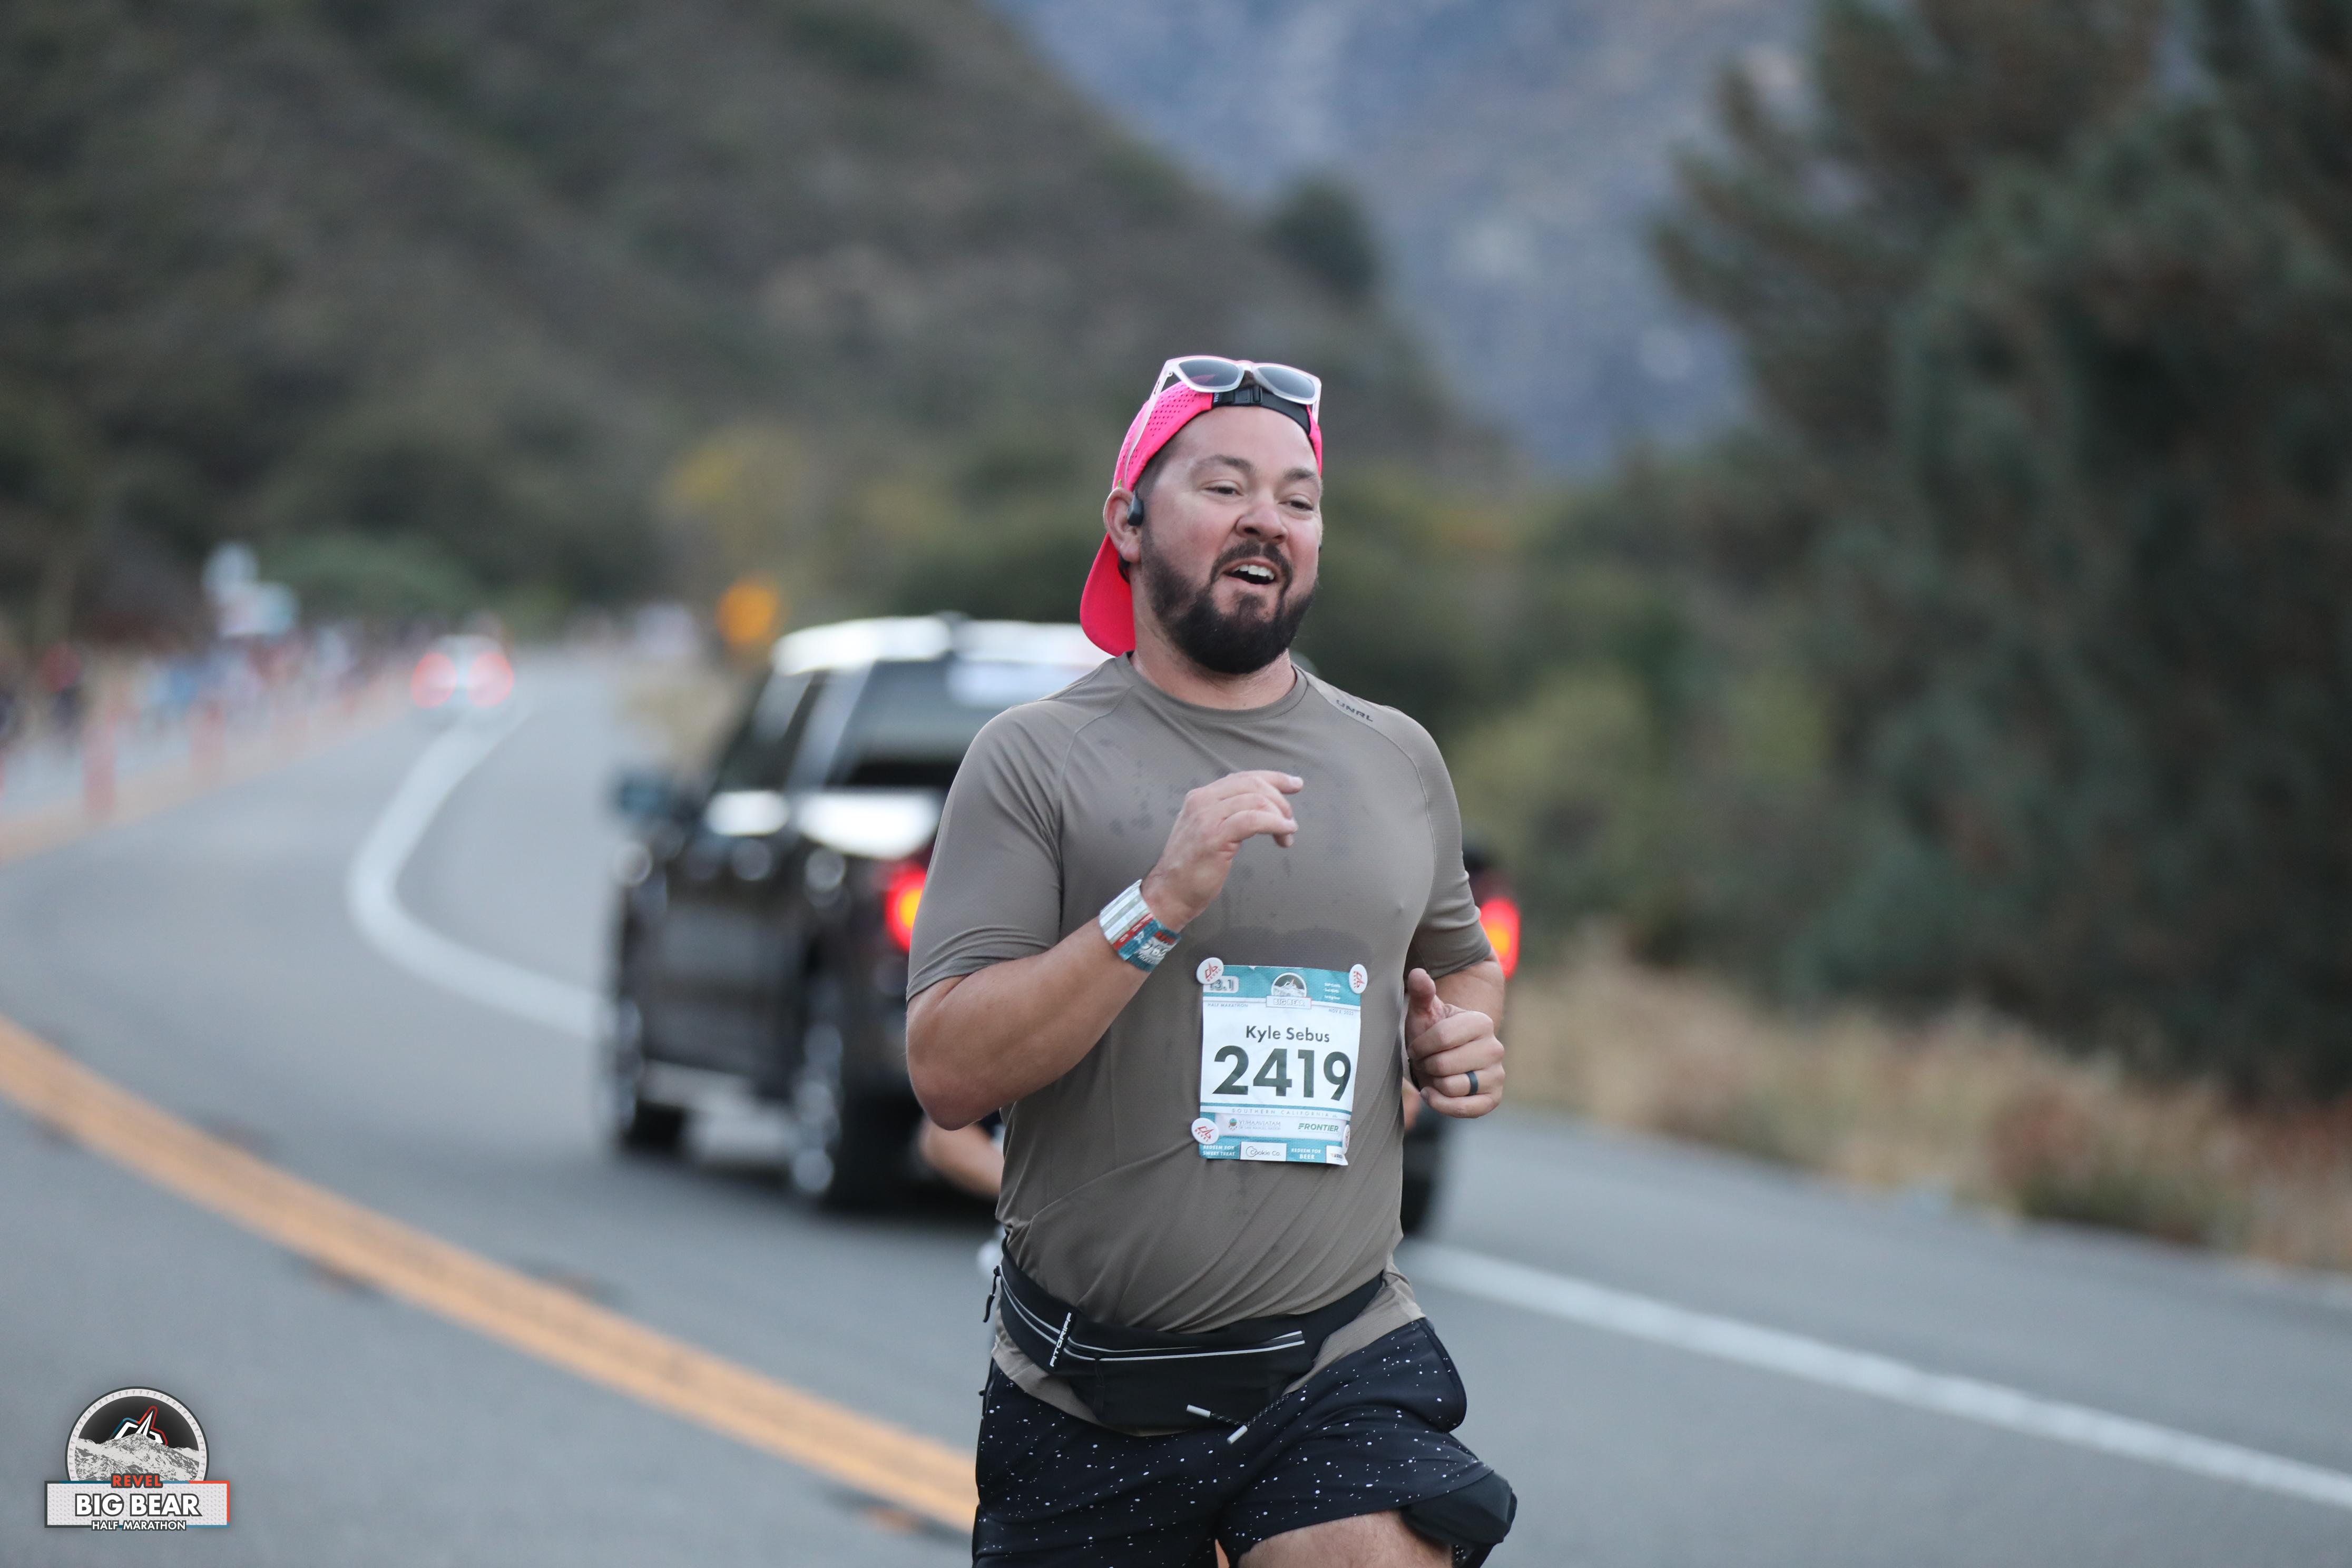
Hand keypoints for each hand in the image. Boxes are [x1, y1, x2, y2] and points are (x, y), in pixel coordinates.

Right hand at [1139, 770, 1301, 928]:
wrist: (1169, 893)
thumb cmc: (1192, 867)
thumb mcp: (1207, 830)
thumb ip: (1226, 814)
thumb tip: (1260, 806)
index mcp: (1201, 797)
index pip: (1243, 777)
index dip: (1273, 778)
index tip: (1294, 784)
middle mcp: (1202, 801)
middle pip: (1252, 784)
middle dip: (1279, 799)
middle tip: (1290, 820)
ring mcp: (1206, 818)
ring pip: (1255, 800)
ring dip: (1280, 815)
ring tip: (1287, 834)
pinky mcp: (1214, 837)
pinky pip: (1253, 820)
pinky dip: (1275, 823)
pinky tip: (1283, 832)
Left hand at [1405, 967, 1503, 1117]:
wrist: (1445, 1059)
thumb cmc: (1432, 1034)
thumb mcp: (1425, 1013)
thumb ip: (1422, 993)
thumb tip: (1417, 974)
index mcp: (1481, 1022)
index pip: (1441, 1037)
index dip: (1420, 1046)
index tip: (1416, 1047)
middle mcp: (1495, 1048)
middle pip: (1443, 1064)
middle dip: (1425, 1065)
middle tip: (1425, 1062)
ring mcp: (1497, 1075)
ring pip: (1452, 1086)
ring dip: (1433, 1084)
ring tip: (1433, 1075)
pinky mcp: (1493, 1099)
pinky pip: (1465, 1109)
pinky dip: (1442, 1105)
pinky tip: (1433, 1094)